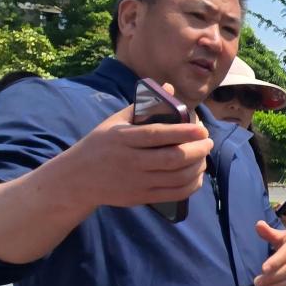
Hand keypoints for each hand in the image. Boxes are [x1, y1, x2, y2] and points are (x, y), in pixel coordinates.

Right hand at [63, 87, 212, 209]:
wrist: (77, 178)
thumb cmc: (100, 144)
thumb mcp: (114, 122)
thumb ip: (144, 106)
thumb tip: (170, 87)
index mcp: (123, 139)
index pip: (157, 135)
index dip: (183, 132)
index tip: (201, 129)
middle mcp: (130, 161)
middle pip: (172, 158)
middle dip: (197, 150)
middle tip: (208, 141)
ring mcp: (136, 182)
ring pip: (176, 177)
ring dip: (197, 167)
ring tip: (204, 157)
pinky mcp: (141, 197)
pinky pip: (173, 194)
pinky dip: (191, 185)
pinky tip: (197, 175)